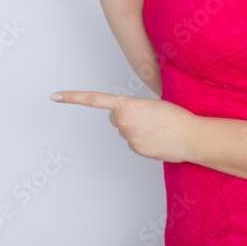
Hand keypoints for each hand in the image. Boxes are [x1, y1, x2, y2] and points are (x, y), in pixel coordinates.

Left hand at [50, 90, 197, 162]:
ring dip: (137, 129)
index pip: (94, 99)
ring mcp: (128, 137)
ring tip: (157, 128)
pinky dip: (143, 140)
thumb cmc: (176, 117)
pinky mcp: (135, 149)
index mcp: (127, 103)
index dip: (73, 97)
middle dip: (126, 117)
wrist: (191, 136)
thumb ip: (134, 108)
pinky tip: (158, 138)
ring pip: (125, 131)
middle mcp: (123, 120)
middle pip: (115, 117)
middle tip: (147, 117)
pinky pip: (134, 142)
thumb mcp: (152, 103)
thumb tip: (126, 120)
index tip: (55, 96)